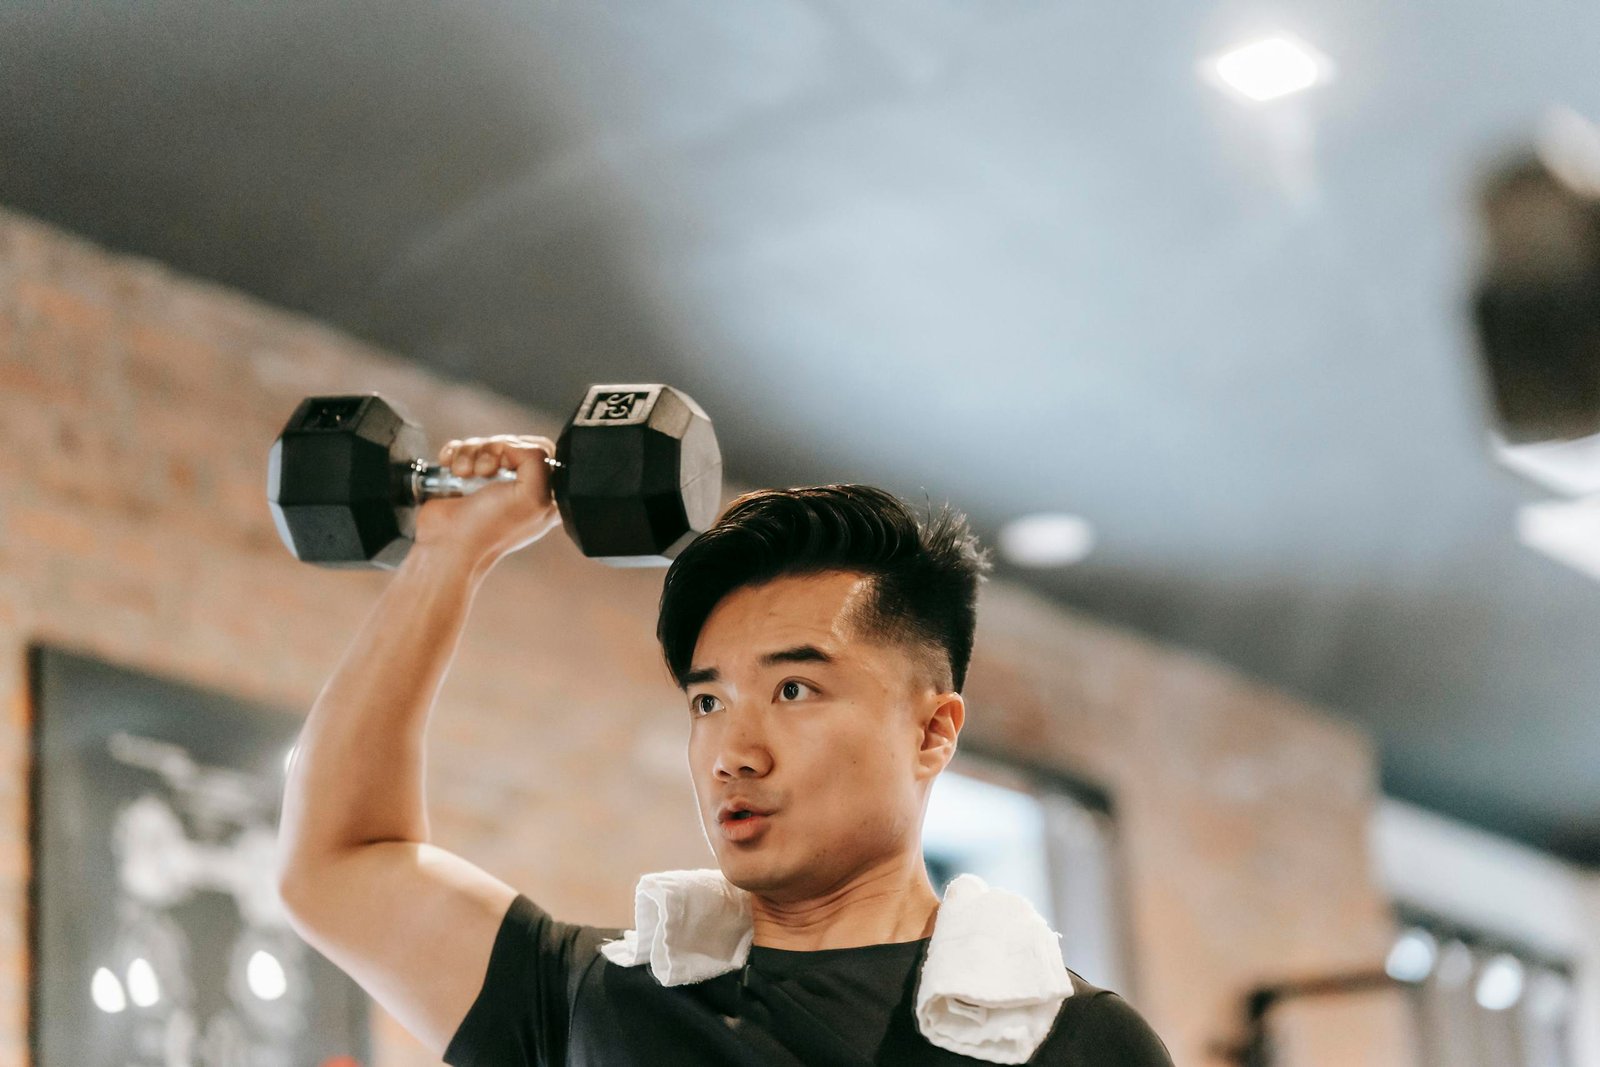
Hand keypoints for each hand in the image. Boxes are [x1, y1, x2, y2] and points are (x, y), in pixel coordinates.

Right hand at [413, 435, 561, 568]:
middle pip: (510, 442)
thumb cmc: (489, 528)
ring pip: (484, 444)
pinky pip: (462, 448)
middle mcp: (519, 485)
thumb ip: (537, 460)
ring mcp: (491, 481)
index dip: (522, 448)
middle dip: (492, 451)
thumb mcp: (532, 496)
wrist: (447, 544)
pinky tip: (453, 470)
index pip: (542, 449)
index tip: (506, 465)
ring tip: (464, 475)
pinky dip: (455, 455)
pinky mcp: (465, 477)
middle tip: (484, 472)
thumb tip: (514, 445)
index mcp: (544, 493)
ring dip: (470, 454)